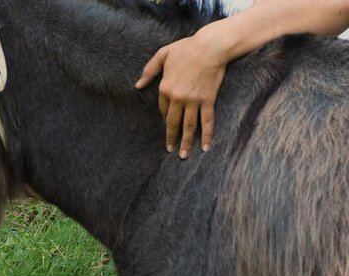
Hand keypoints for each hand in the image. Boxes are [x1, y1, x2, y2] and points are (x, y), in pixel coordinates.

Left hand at [136, 32, 227, 158]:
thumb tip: (138, 86)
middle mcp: (178, 98)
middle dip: (171, 138)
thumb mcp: (163, 55)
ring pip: (189, 126)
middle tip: (169, 150)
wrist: (211, 46)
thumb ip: (149, 70)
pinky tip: (205, 147)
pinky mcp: (208, 101)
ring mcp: (194, 101)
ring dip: (186, 142)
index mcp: (165, 88)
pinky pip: (207, 121)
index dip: (165, 116)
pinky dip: (207, 135)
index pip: (163, 109)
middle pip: (173, 122)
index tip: (168, 123)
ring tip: (183, 155)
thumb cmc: (186, 48)